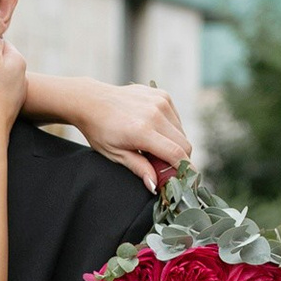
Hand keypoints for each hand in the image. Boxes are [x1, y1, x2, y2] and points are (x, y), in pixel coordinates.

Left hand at [32, 76, 194, 189]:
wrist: (91, 101)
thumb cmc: (100, 129)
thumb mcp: (114, 154)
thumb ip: (138, 168)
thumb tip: (154, 185)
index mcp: (142, 131)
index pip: (175, 153)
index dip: (185, 169)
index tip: (189, 180)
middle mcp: (155, 113)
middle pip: (184, 143)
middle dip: (180, 158)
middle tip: (165, 166)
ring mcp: (160, 101)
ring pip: (181, 131)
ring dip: (175, 143)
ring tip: (155, 147)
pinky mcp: (161, 95)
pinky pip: (176, 118)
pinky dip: (170, 128)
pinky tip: (154, 131)